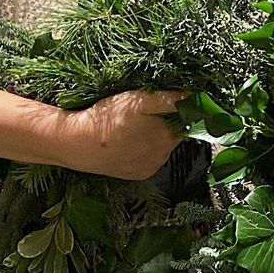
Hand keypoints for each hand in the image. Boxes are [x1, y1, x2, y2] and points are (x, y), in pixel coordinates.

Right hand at [58, 89, 184, 179]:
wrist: (79, 145)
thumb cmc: (108, 120)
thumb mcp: (139, 101)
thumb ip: (169, 100)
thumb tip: (194, 97)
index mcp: (167, 138)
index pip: (185, 122)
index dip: (176, 111)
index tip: (161, 104)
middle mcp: (163, 157)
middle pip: (173, 136)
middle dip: (163, 125)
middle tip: (140, 115)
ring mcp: (150, 168)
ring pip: (160, 149)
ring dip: (152, 139)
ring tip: (130, 129)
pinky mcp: (138, 175)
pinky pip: (147, 160)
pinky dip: (142, 151)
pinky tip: (126, 143)